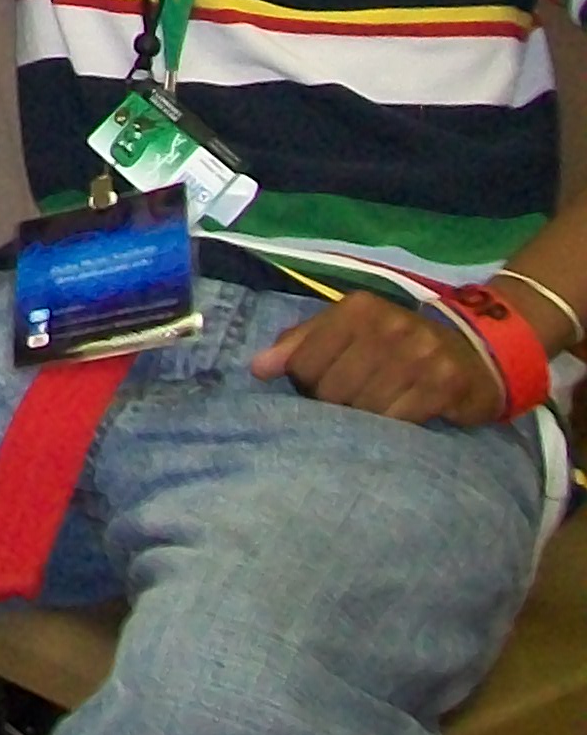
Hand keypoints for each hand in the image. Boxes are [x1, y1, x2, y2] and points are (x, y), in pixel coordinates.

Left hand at [253, 290, 506, 426]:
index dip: (306, 382)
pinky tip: (400, 419)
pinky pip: (399, 419)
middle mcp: (389, 325)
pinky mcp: (446, 383)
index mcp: (358, 309)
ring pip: (363, 407)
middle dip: (334, 404)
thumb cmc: (397, 344)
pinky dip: (393, 425)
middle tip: (351, 404)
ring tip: (374, 411)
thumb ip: (300, 344)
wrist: (476, 352)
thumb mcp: (348, 331)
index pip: (304, 362)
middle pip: (331, 388)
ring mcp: (420, 354)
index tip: (320, 387)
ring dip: (364, 418)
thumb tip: (258, 369)